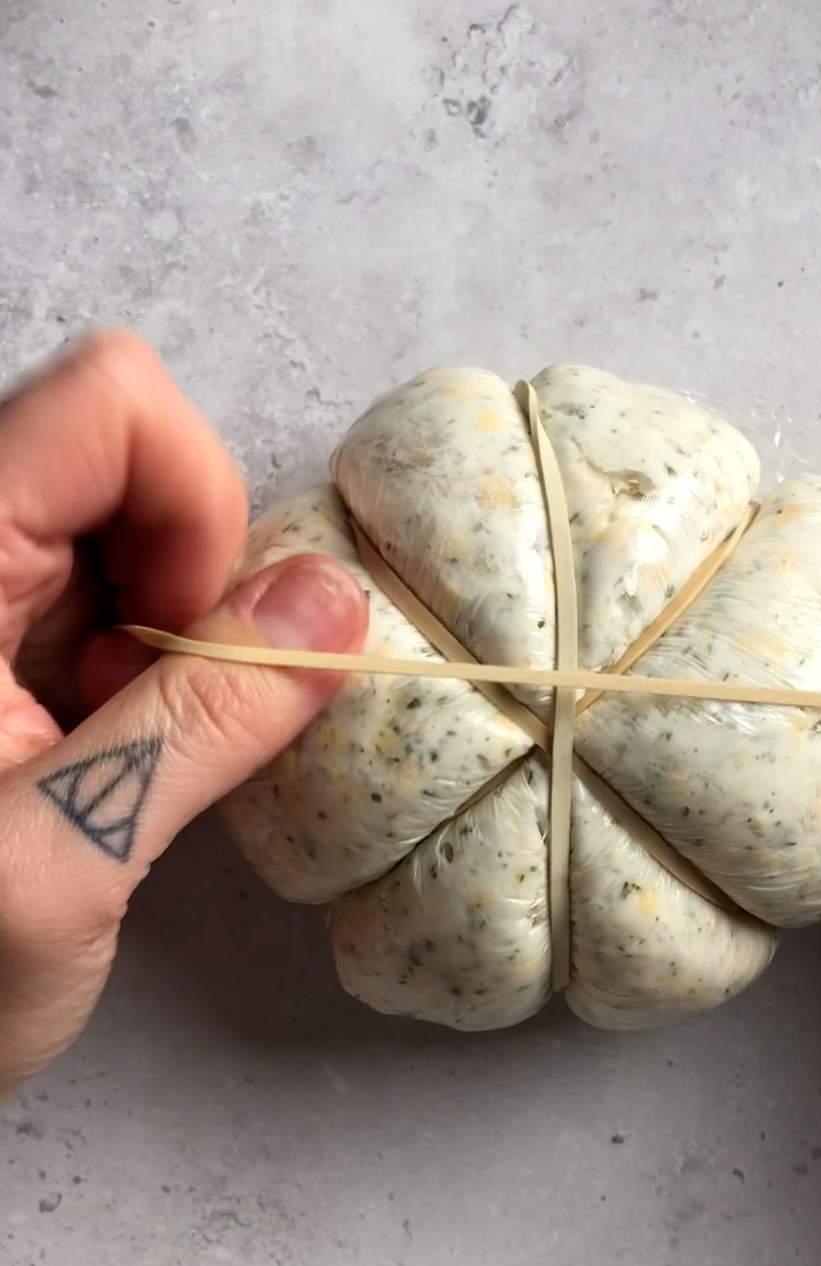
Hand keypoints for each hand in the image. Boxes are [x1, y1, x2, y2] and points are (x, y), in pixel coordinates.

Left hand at [0, 331, 367, 1092]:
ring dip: (175, 628)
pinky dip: (155, 657)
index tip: (185, 636)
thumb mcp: (67, 857)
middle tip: (153, 705)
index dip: (189, 499)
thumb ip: (204, 723)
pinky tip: (105, 741)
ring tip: (118, 740)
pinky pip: (122, 588)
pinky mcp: (3, 630)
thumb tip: (338, 603)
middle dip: (194, 575)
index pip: (108, 405)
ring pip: (141, 526)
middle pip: (135, 455)